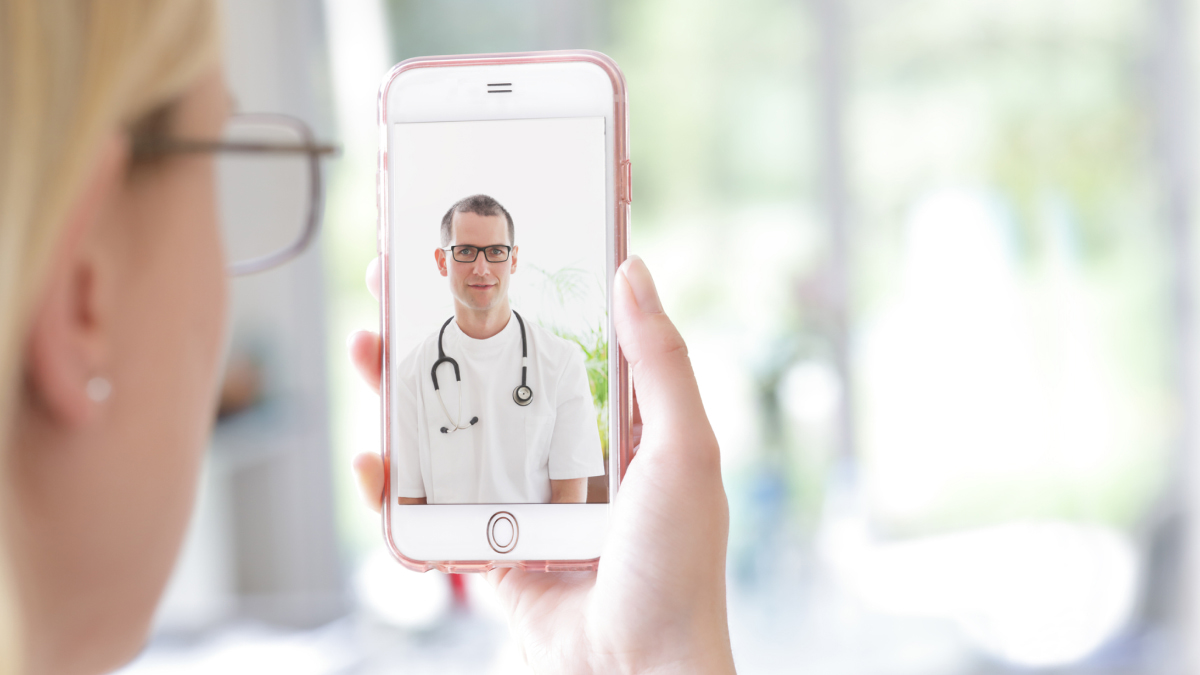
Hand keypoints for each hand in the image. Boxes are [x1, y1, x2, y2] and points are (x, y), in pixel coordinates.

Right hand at [348, 256, 734, 674]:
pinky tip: (372, 463)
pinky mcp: (488, 550)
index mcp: (611, 427)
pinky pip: (431, 513)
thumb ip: (660, 361)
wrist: (639, 670)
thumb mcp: (683, 447)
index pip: (555, 345)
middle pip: (486, 384)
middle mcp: (561, 457)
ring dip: (401, 396)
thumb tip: (634, 271)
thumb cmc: (677, 565)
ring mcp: (520, 503)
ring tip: (369, 350)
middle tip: (397, 290)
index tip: (474, 260)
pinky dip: (393, 489)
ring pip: (448, 438)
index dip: (514, 300)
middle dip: (439, 337)